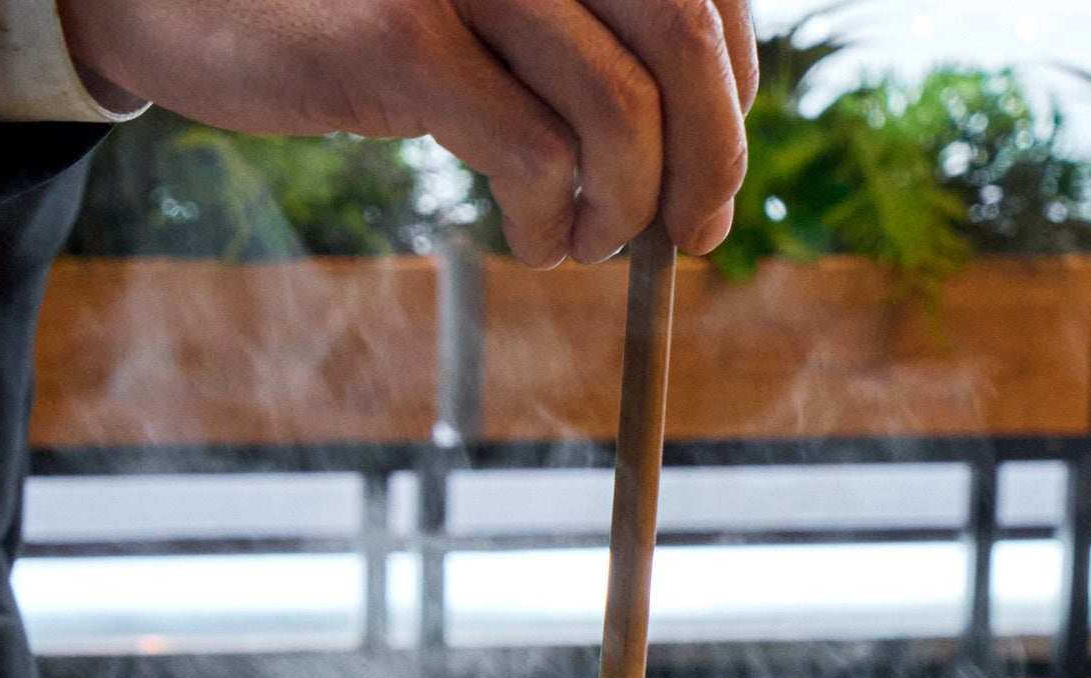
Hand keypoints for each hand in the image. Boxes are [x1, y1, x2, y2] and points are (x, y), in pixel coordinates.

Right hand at [59, 0, 757, 265]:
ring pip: (620, 112)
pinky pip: (535, 158)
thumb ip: (586, 37)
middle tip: (692, 235)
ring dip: (628, 208)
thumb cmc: (357, 9)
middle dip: (709, 162)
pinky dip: (553, 223)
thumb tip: (705, 144)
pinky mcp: (402, 39)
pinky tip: (534, 242)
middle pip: (682, 41)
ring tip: (590, 241)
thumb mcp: (494, 6)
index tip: (715, 171)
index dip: (733, 96)